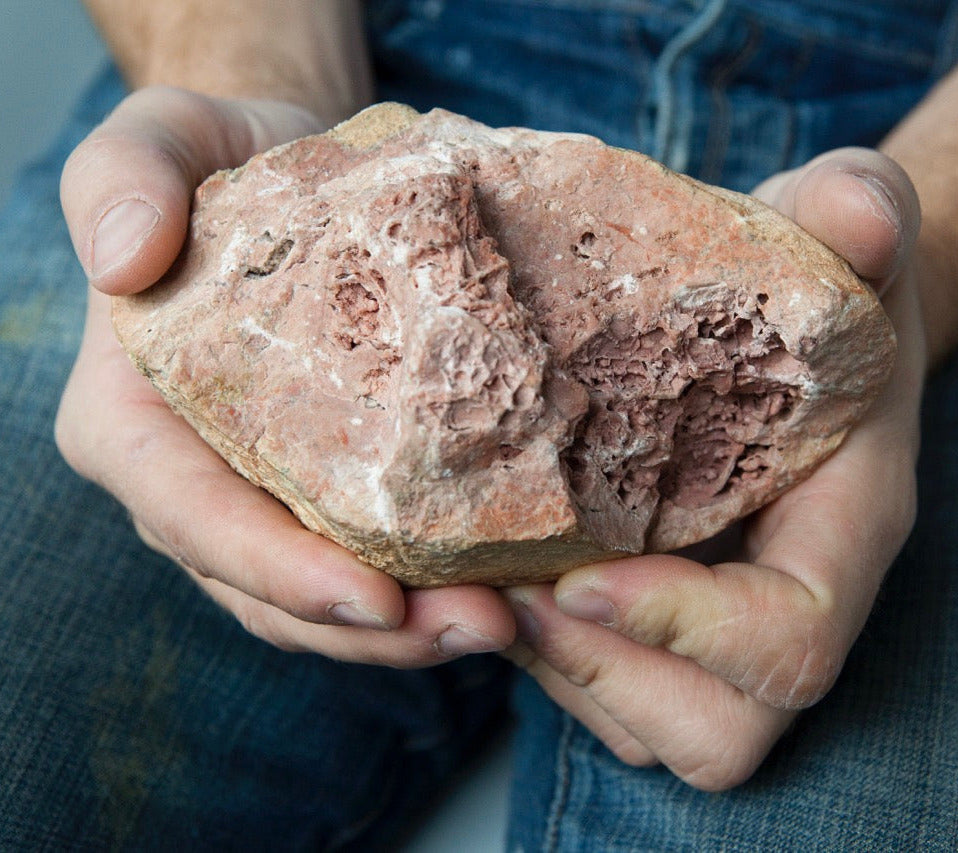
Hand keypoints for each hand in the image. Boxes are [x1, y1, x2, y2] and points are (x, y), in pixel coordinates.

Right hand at [56, 86, 514, 664]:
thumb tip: (121, 263)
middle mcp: (191, 481)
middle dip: (373, 628)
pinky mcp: (326, 492)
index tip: (376, 599)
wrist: (295, 169)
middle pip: (270, 589)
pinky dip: (432, 588)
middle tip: (485, 625)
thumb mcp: (160, 139)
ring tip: (510, 620)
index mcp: (133, 423)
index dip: (279, 572)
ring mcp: (261, 498)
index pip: (195, 519)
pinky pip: (371, 562)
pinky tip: (509, 584)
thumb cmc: (224, 158)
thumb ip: (123, 180)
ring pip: (326, 599)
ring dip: (413, 630)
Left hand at [503, 149, 924, 789]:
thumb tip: (863, 221)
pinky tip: (477, 561)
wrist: (793, 316)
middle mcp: (780, 599)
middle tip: (506, 588)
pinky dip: (530, 644)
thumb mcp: (844, 223)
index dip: (688, 632)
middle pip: (715, 729)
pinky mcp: (653, 608)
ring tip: (476, 576)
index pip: (790, 642)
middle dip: (598, 672)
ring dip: (547, 665)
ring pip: (641, 719)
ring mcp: (714, 619)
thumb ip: (862, 210)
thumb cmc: (818, 277)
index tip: (579, 575)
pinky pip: (596, 681)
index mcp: (841, 529)